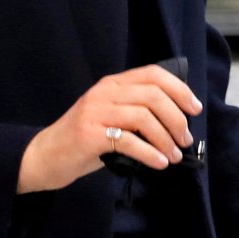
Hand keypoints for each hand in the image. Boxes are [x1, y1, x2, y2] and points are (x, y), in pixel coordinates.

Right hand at [16, 63, 202, 193]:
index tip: (194, 108)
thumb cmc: (84, 140)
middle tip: (185, 139)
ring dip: (165, 139)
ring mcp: (95, 112)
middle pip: (153, 95)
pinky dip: (149, 153)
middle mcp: (104, 92)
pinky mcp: (88, 135)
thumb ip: (137, 111)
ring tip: (173, 156)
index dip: (179, 89)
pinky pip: (128, 141)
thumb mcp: (111, 116)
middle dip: (176, 118)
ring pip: (144, 117)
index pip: (153, 74)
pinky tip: (159, 163)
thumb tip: (177, 122)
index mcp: (113, 83)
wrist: (44, 157)